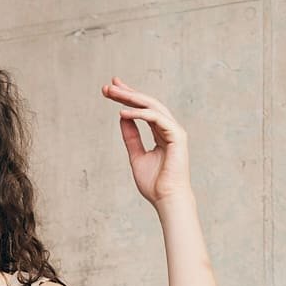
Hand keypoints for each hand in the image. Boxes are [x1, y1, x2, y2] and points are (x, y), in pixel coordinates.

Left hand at [102, 77, 191, 207]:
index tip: (111, 89)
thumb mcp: (136, 156)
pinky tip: (122, 113)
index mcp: (161, 133)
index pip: (143, 110)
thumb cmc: (154, 184)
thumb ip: (131, 137)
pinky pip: (156, 118)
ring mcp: (174, 131)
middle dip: (127, 93)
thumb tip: (122, 117)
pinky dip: (139, 114)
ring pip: (152, 106)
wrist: (166, 199)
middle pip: (147, 104)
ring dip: (131, 98)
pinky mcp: (177, 136)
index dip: (128, 98)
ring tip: (112, 93)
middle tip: (108, 85)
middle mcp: (169, 128)